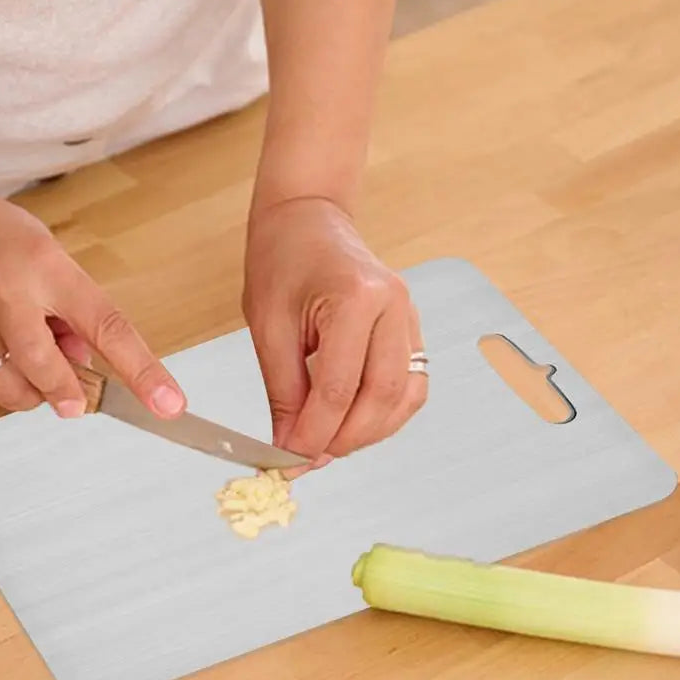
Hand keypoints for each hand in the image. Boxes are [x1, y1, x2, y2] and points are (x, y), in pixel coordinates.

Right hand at [0, 176, 185, 418]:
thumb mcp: (50, 257)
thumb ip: (73, 310)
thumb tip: (85, 361)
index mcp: (51, 270)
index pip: (109, 327)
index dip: (143, 371)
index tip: (169, 402)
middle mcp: (10, 293)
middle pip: (47, 368)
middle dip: (66, 393)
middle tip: (73, 399)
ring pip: (9, 388)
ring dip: (31, 394)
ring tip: (30, 369)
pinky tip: (1, 368)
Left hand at [243, 197, 426, 471]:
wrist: (307, 218)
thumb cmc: (281, 259)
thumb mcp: (268, 326)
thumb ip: (284, 390)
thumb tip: (289, 446)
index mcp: (356, 298)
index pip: (338, 388)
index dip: (312, 434)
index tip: (287, 461)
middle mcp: (394, 307)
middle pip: (381, 398)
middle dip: (344, 440)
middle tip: (309, 459)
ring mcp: (409, 316)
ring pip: (405, 397)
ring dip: (369, 432)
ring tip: (329, 444)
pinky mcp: (411, 328)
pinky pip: (411, 384)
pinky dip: (386, 413)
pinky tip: (355, 422)